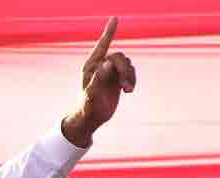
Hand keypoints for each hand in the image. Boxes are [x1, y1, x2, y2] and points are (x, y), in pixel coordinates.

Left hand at [62, 17, 136, 146]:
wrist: (91, 117)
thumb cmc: (87, 107)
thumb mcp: (91, 95)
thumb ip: (99, 79)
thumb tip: (107, 63)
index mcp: (91, 65)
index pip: (102, 45)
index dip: (109, 32)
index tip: (115, 18)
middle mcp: (100, 65)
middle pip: (119, 57)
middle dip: (124, 69)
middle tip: (125, 86)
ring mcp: (110, 72)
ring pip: (127, 64)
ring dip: (130, 76)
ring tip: (128, 90)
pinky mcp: (117, 78)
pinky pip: (130, 72)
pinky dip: (132, 79)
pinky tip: (129, 90)